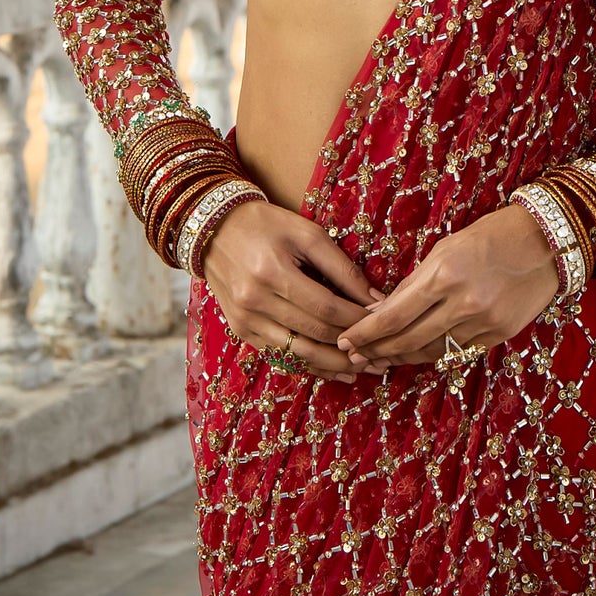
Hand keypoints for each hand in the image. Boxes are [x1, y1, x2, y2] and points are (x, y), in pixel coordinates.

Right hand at [201, 198, 383, 383]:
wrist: (214, 229)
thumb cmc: (266, 225)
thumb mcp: (306, 233)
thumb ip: (341, 266)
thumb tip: (374, 299)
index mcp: (272, 271)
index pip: (325, 306)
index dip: (356, 318)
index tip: (381, 321)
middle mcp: (255, 301)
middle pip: (314, 333)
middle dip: (351, 346)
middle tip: (380, 353)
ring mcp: (245, 320)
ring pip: (298, 354)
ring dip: (333, 365)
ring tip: (361, 368)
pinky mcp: (242, 331)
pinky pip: (281, 356)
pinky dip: (309, 366)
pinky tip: (332, 370)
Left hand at [336, 203, 558, 372]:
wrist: (545, 242)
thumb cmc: (490, 236)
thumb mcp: (445, 249)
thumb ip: (414, 284)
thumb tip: (381, 311)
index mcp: (444, 275)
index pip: (393, 316)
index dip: (365, 333)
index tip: (345, 339)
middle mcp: (462, 303)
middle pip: (408, 340)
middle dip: (377, 350)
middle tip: (354, 355)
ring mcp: (483, 323)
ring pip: (431, 352)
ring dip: (402, 357)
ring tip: (380, 358)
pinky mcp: (498, 335)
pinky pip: (457, 352)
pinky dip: (434, 354)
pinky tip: (417, 354)